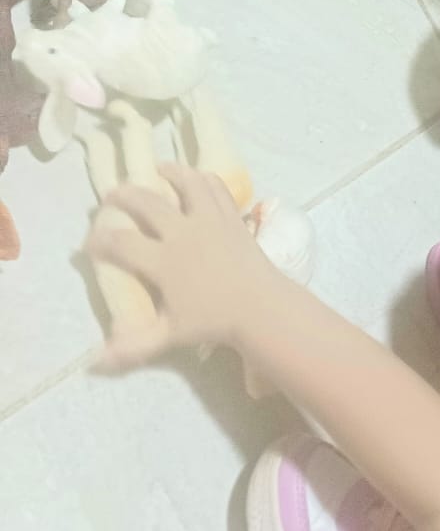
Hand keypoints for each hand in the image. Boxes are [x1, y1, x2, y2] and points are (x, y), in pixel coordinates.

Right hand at [85, 165, 276, 368]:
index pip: (122, 244)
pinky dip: (205, 179)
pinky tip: (199, 176)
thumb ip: (132, 346)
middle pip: (148, 203)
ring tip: (159, 167)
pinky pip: (217, 189)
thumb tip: (95, 363)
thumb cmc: (213, 320)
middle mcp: (183, 232)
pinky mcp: (231, 217)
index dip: (101, 240)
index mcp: (163, 260)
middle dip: (126, 195)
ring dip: (171, 173)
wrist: (260, 305)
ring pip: (187, 185)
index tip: (89, 241)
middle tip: (111, 193)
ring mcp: (209, 220)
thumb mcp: (169, 335)